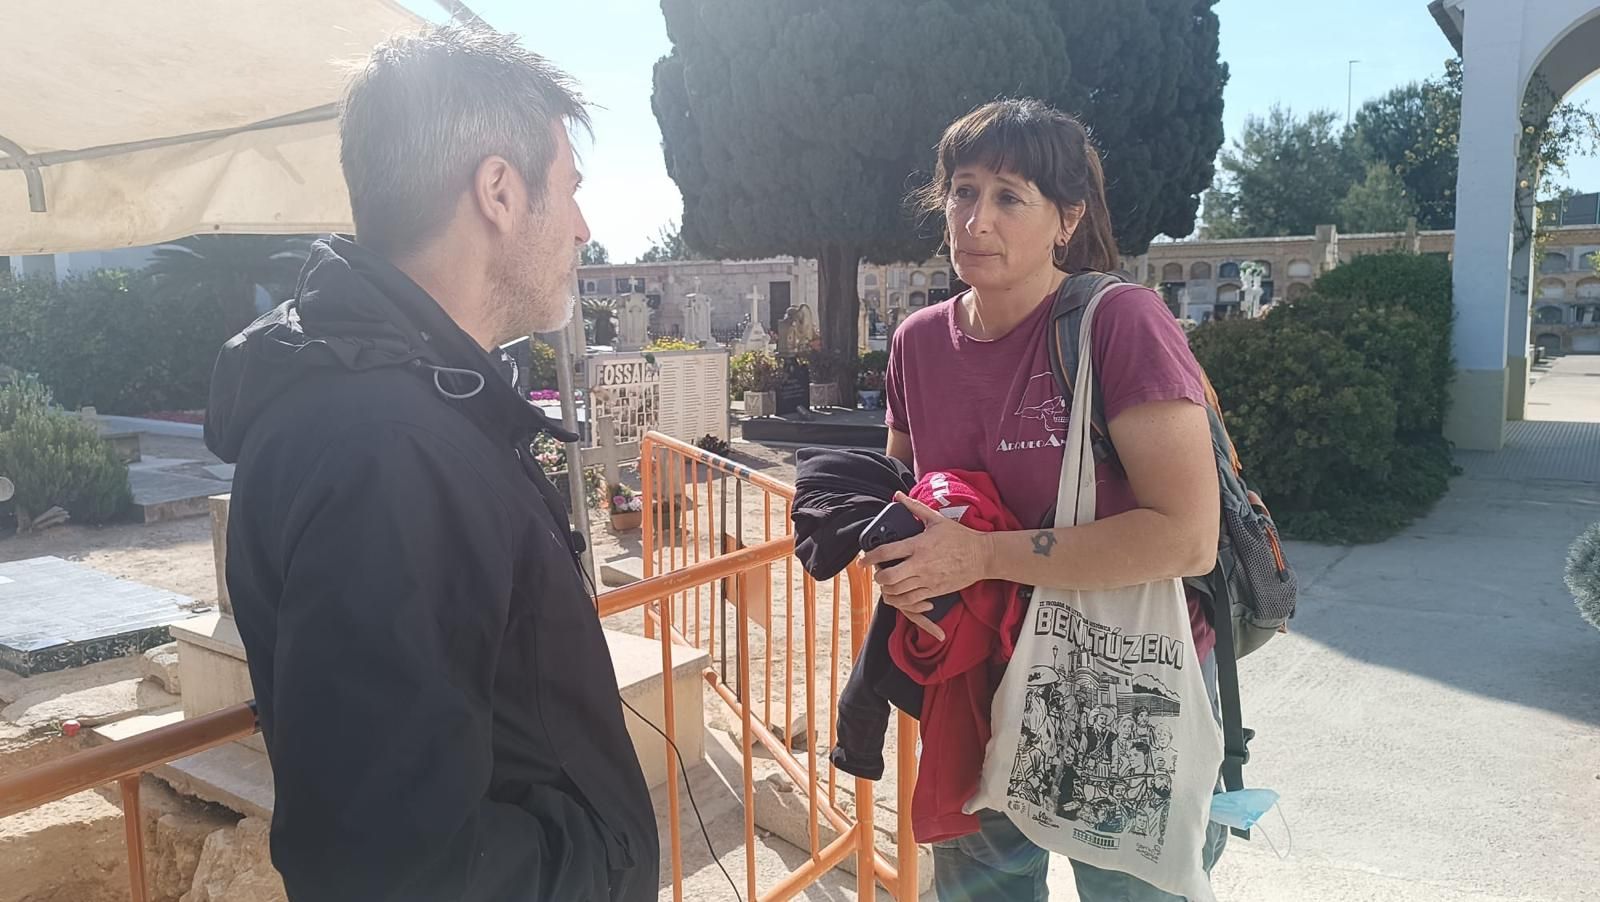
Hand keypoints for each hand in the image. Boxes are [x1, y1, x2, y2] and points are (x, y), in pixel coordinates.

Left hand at [860, 492, 991, 635]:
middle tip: (877, 572)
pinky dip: (900, 600)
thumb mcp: (936, 519)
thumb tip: (898, 495)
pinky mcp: (934, 591)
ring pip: (897, 591)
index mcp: (918, 545)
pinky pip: (911, 601)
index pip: (886, 552)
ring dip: (887, 589)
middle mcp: (920, 564)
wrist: (982, 556)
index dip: (868, 557)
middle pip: (888, 577)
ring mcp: (927, 580)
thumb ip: (914, 507)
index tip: (862, 560)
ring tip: (886, 583)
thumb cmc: (959, 537)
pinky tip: (899, 594)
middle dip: (877, 576)